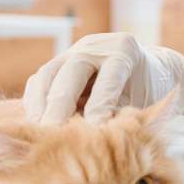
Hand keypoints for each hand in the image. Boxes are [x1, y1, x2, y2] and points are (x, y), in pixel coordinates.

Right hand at [23, 33, 183, 123]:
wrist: (148, 71)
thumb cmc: (149, 91)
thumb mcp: (145, 101)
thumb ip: (124, 115)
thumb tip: (99, 137)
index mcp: (124, 50)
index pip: (108, 79)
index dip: (99, 107)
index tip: (93, 132)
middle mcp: (95, 47)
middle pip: (70, 72)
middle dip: (60, 106)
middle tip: (53, 135)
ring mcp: (72, 52)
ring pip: (47, 75)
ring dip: (40, 106)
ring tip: (40, 133)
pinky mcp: (58, 64)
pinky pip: (39, 82)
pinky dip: (35, 104)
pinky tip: (36, 126)